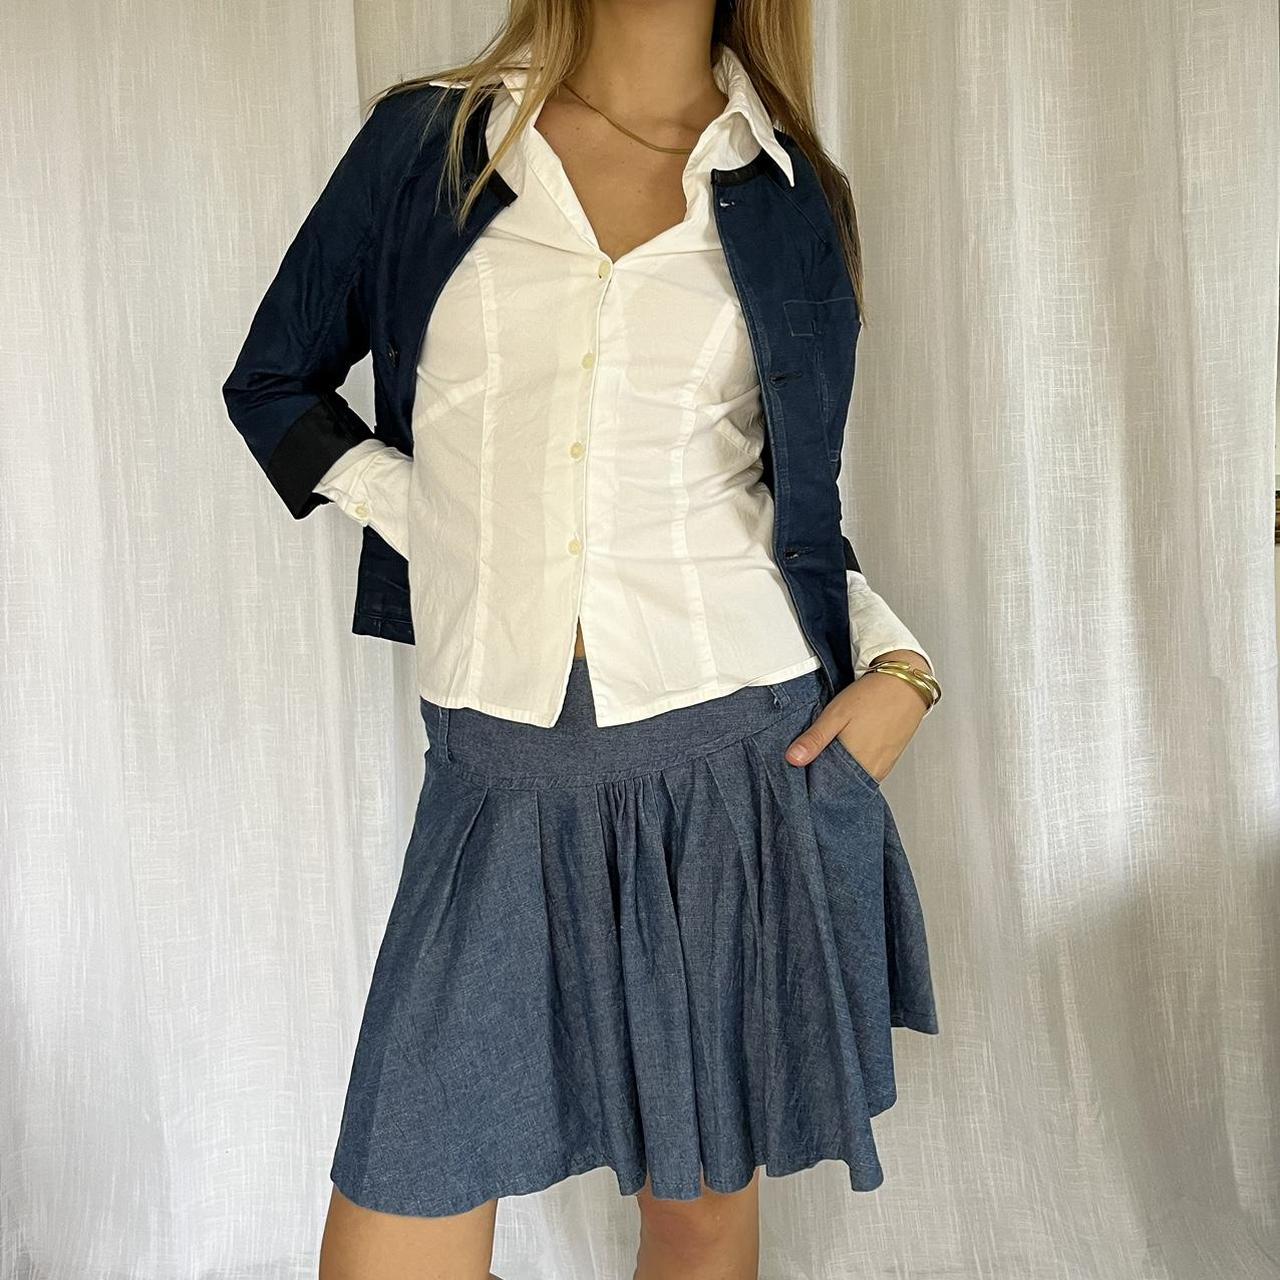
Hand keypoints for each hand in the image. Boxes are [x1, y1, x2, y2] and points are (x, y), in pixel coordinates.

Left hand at [784, 651, 930, 780]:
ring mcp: (883, 767)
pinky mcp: (890, 761)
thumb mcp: (835, 714)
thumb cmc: (871, 696)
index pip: (827, 786)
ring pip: (855, 779)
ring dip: (841, 772)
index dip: (813, 780)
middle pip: (842, 785)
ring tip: (832, 753)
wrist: (906, 684)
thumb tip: (793, 759)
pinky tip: (849, 752)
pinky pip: (868, 772)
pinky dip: (856, 767)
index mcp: (855, 762)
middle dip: (826, 777)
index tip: (803, 770)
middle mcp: (871, 770)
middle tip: (815, 759)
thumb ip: (814, 739)